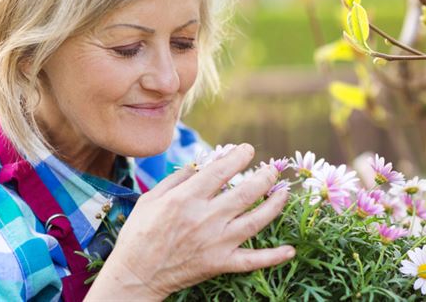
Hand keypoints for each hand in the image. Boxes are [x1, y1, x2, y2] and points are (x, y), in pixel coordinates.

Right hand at [86, 144, 293, 299]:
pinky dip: (273, 257)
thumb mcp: (151, 198)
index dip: (239, 157)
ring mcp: (215, 242)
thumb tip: (203, 164)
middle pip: (245, 193)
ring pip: (255, 221)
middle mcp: (205, 218)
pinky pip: (252, 260)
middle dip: (264, 176)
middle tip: (272, 169)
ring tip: (284, 192)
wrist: (135, 274)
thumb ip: (178, 179)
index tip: (248, 150)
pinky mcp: (220, 263)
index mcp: (186, 199)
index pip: (221, 171)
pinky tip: (290, 250)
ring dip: (274, 205)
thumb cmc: (140, 233)